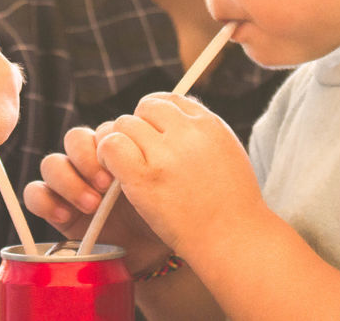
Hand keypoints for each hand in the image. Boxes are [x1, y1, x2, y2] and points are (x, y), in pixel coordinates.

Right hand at [24, 125, 169, 273]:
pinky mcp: (54, 208)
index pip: (99, 129)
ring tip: (91, 205)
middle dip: (87, 159)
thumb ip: (146, 164)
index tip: (121, 168)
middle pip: (74, 139)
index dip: (106, 143)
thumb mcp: (159, 187)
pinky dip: (44, 201)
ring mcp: (69, 184)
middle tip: (106, 186)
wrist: (150, 250)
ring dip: (68, 181)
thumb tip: (142, 144)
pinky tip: (65, 216)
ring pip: (51, 163)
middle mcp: (90, 162)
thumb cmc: (159, 214)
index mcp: (116, 149)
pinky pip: (34, 193)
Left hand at [95, 93, 265, 261]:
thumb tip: (174, 115)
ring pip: (124, 124)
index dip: (155, 115)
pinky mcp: (144, 176)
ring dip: (120, 144)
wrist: (233, 240)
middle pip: (144, 108)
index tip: (152, 135)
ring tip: (126, 168)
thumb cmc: (231, 205)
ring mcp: (165, 154)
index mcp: (209, 124)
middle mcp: (187, 132)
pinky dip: (107, 156)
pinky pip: (111, 145)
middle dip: (137, 129)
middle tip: (138, 155)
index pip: (169, 100)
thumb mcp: (227, 153)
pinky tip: (115, 174)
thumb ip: (201, 132)